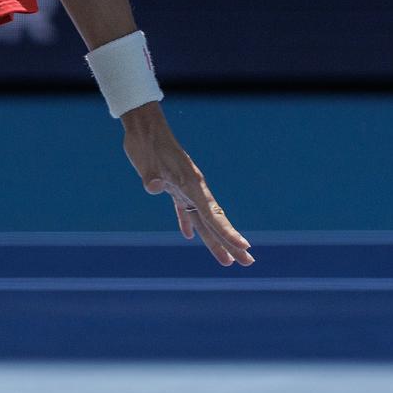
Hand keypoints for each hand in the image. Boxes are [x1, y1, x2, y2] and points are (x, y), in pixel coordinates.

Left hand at [121, 104, 253, 266]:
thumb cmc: (147, 144)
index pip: (213, 215)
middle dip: (231, 244)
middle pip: (215, 222)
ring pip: (203, 221)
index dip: (228, 233)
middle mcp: (193, 189)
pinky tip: (188, 237)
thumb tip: (154, 186)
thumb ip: (151, 176)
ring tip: (226, 261)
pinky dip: (187, 223)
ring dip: (214, 241)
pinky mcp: (172, 187)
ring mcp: (184, 189)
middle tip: (248, 263)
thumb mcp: (146, 162)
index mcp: (192, 185)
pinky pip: (184, 210)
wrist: (144, 129)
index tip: (244, 247)